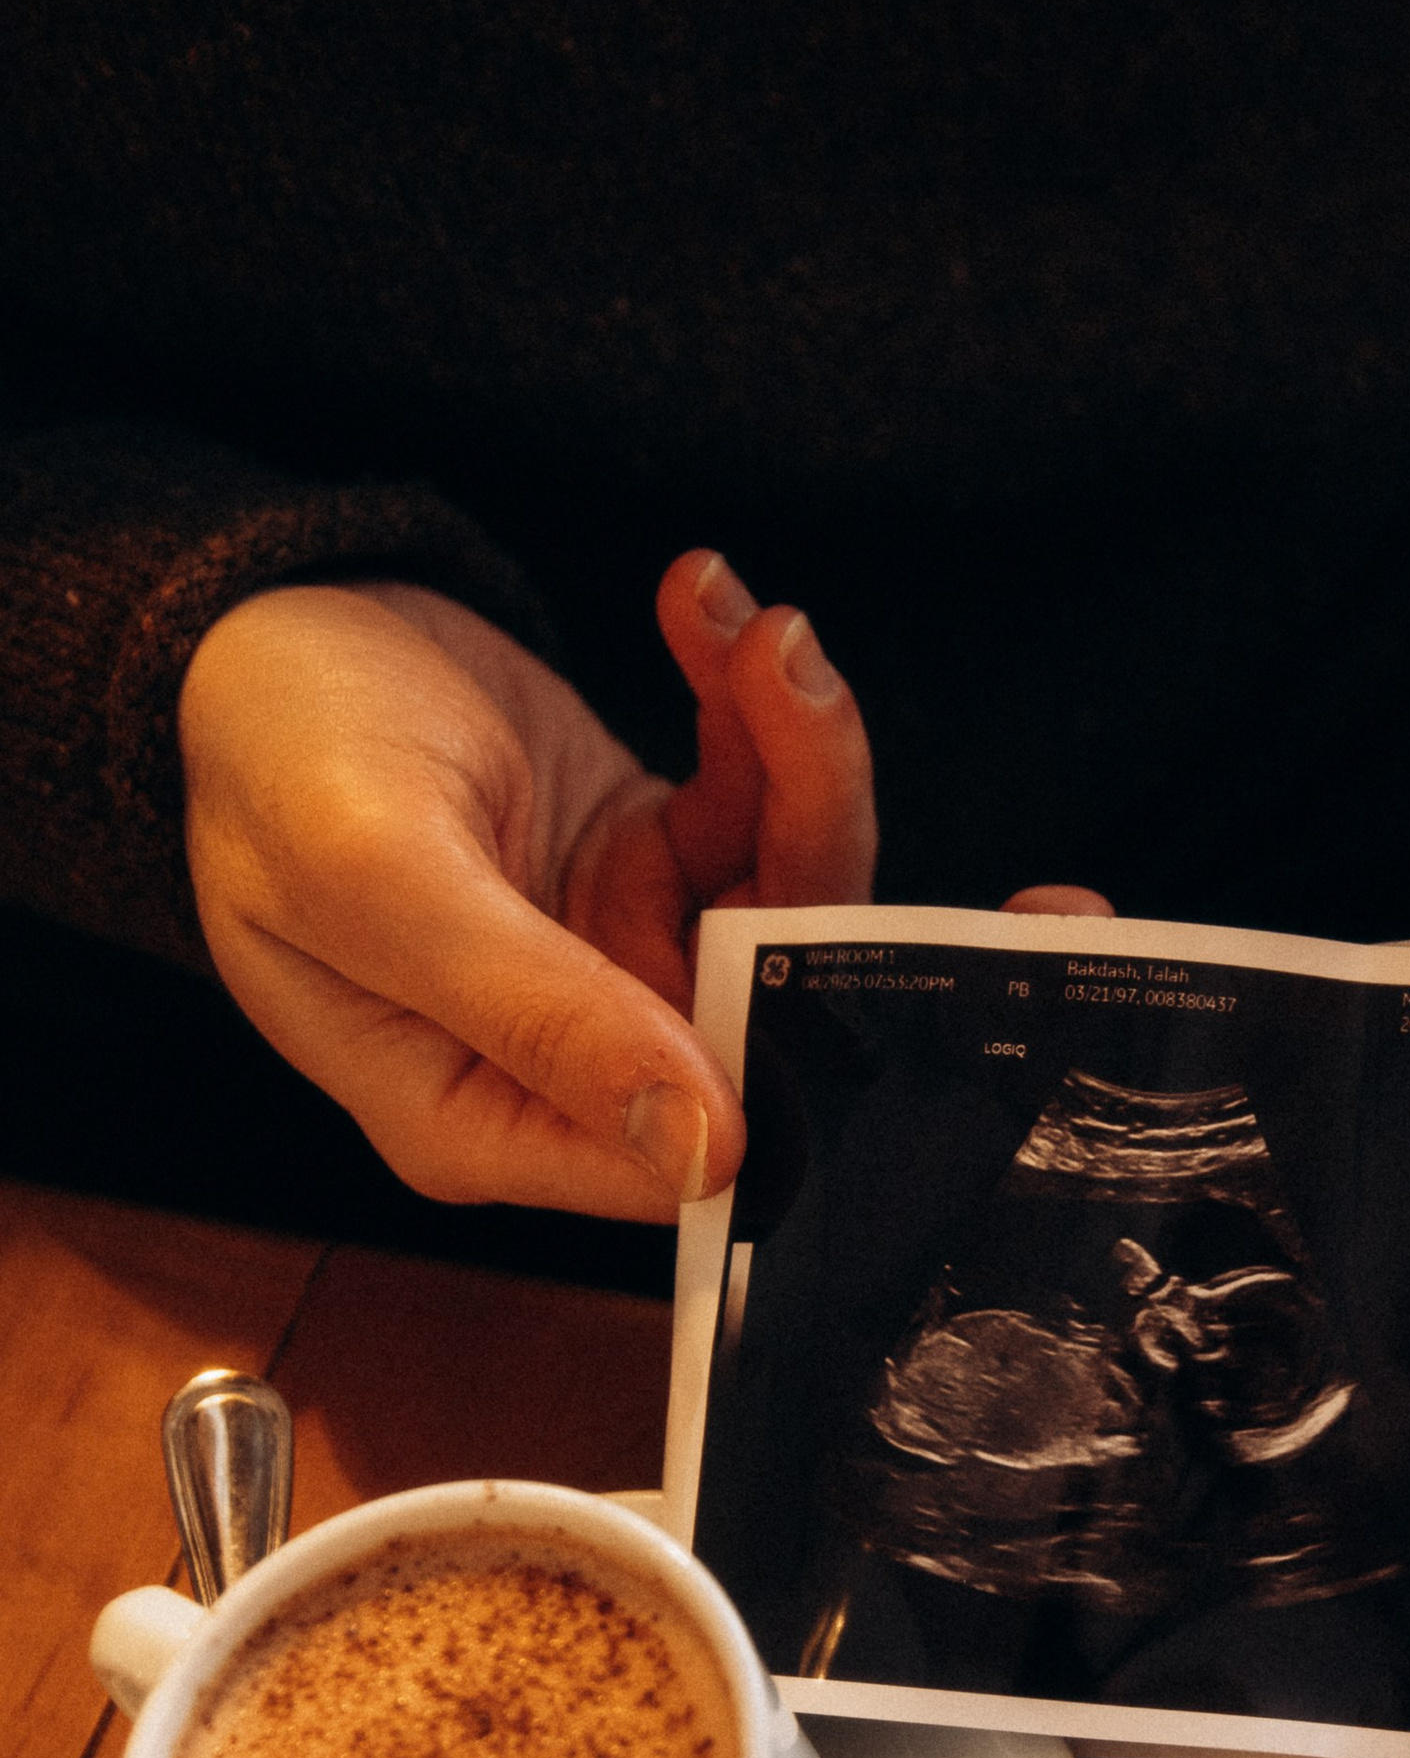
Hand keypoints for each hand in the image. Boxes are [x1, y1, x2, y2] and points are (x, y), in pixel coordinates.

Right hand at [181, 553, 877, 1214]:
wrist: (254, 627)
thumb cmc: (272, 760)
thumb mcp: (380, 881)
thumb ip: (536, 1015)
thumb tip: (701, 1150)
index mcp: (474, 1113)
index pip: (671, 1152)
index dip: (763, 1047)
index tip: (781, 900)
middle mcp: (563, 1061)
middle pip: (767, 1007)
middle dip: (808, 833)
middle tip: (781, 680)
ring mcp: (618, 955)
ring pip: (789, 894)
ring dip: (800, 751)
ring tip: (757, 629)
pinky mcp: (650, 857)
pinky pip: (759, 804)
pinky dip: (752, 705)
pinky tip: (699, 606)